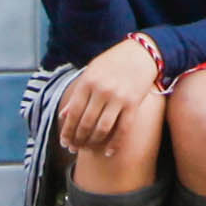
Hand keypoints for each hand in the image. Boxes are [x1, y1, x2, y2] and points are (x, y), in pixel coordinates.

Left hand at [57, 33, 161, 157]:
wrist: (141, 53)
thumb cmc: (113, 62)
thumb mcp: (91, 72)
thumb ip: (77, 94)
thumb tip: (63, 115)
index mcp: (88, 81)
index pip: (73, 113)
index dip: (67, 131)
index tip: (64, 142)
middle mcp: (101, 90)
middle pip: (86, 123)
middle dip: (77, 139)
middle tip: (74, 148)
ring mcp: (118, 98)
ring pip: (102, 129)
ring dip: (92, 143)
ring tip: (87, 149)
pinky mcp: (133, 104)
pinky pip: (122, 129)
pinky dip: (114, 144)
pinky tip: (108, 152)